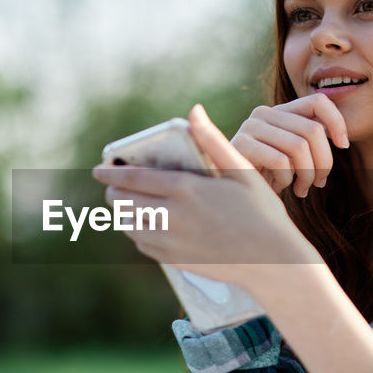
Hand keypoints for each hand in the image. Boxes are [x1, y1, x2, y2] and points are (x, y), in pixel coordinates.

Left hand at [92, 104, 320, 289]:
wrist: (273, 261)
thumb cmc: (261, 211)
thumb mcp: (241, 170)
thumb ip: (212, 141)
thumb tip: (194, 111)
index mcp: (186, 189)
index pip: (134, 178)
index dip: (111, 173)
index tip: (99, 169)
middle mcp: (173, 216)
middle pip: (126, 202)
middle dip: (114, 192)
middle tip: (112, 187)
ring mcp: (172, 242)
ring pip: (131, 225)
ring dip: (123, 213)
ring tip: (125, 204)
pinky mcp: (176, 261)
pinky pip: (144, 245)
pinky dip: (138, 233)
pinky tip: (145, 227)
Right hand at [229, 93, 348, 197]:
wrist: (232, 190)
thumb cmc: (268, 175)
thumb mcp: (293, 155)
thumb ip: (310, 142)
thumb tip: (341, 140)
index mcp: (281, 111)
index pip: (318, 101)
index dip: (337, 122)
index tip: (343, 145)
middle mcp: (264, 113)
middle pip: (313, 130)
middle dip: (324, 162)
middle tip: (319, 182)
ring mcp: (251, 127)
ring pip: (299, 147)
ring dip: (307, 175)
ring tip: (301, 189)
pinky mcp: (241, 145)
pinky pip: (280, 161)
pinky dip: (286, 179)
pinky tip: (279, 187)